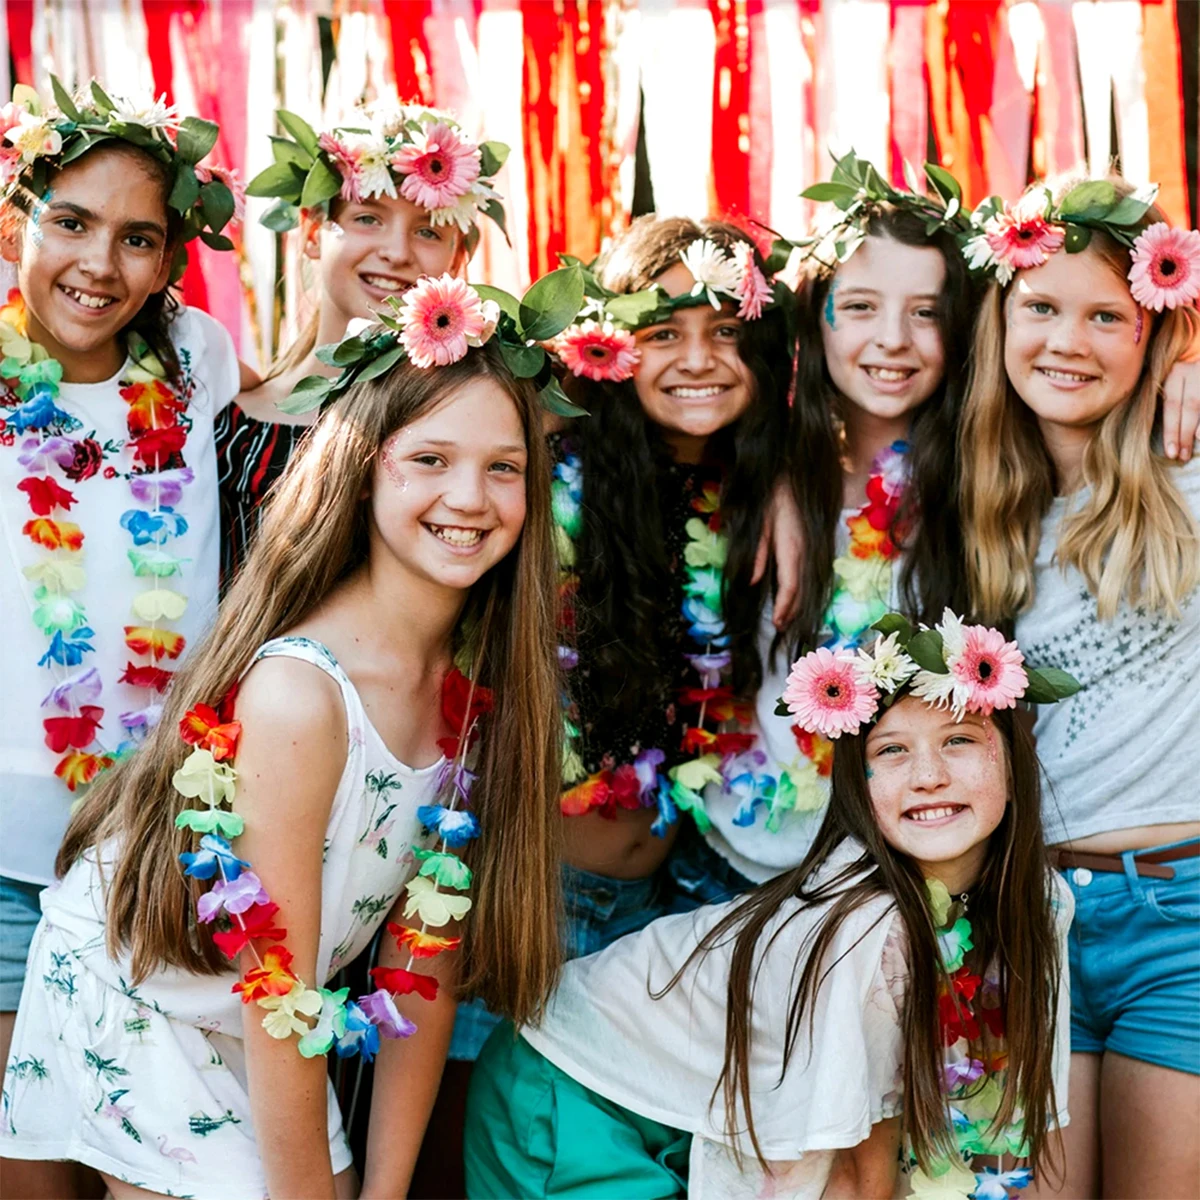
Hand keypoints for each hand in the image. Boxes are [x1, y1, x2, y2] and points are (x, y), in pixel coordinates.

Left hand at [753, 479, 804, 629]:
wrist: (791, 477)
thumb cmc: (772, 498)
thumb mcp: (760, 526)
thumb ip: (758, 555)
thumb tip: (754, 582)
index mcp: (792, 548)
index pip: (790, 586)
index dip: (784, 607)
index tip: (777, 622)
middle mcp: (804, 552)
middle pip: (801, 589)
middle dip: (792, 610)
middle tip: (780, 627)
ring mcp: (810, 548)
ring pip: (806, 582)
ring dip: (797, 602)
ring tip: (786, 617)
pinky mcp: (810, 545)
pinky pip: (806, 573)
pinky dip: (800, 589)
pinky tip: (792, 595)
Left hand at [1162, 358, 1199, 460]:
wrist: (1199, 365)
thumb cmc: (1186, 382)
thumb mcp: (1175, 385)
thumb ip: (1171, 404)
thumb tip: (1163, 437)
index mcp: (1175, 374)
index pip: (1172, 406)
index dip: (1172, 431)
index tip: (1170, 453)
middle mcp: (1193, 370)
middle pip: (1190, 407)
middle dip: (1185, 434)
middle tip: (1182, 456)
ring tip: (1197, 445)